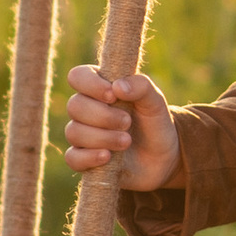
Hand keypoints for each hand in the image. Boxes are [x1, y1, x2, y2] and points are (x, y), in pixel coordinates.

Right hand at [64, 63, 179, 192]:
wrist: (162, 157)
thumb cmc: (154, 123)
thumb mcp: (155, 102)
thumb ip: (141, 87)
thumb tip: (118, 86)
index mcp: (99, 88)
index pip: (78, 76)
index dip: (91, 84)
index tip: (112, 95)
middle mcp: (86, 110)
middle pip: (74, 106)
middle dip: (102, 115)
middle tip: (127, 122)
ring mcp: (83, 135)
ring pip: (74, 132)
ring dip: (102, 137)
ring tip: (126, 141)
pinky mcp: (84, 159)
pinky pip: (73, 158)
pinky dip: (89, 157)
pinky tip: (107, 157)